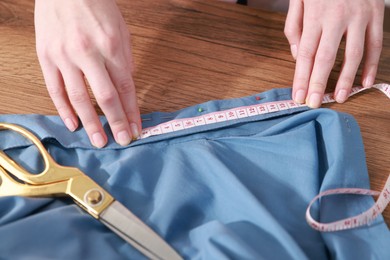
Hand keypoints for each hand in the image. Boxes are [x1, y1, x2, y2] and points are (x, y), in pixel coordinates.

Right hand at [34, 0, 140, 147]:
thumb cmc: (96, 7)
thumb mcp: (122, 30)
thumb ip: (125, 60)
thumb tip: (127, 88)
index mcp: (112, 46)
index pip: (125, 88)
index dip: (132, 112)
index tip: (136, 129)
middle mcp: (88, 53)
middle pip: (105, 97)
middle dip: (115, 123)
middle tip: (122, 142)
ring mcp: (64, 56)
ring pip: (78, 98)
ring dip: (90, 123)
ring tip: (99, 141)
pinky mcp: (46, 56)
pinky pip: (55, 89)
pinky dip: (64, 109)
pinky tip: (73, 125)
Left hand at [285, 0, 384, 106]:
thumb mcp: (299, 0)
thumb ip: (294, 28)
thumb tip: (298, 56)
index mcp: (315, 15)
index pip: (306, 53)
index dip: (301, 77)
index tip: (298, 96)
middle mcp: (337, 17)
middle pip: (326, 57)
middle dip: (318, 83)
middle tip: (314, 103)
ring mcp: (359, 16)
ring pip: (354, 54)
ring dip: (346, 79)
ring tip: (338, 98)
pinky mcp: (375, 15)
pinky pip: (375, 45)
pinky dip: (372, 65)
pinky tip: (365, 82)